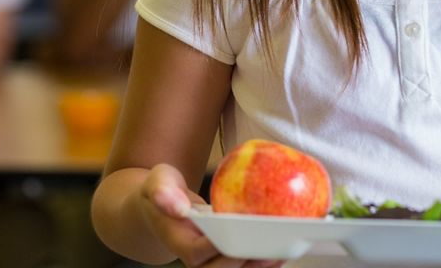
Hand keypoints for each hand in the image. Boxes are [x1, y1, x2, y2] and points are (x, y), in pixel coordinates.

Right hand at [138, 163, 282, 267]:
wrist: (162, 209)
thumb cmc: (162, 191)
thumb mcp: (157, 181)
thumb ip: (162, 190)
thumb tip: (178, 206)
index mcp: (178, 241)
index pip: (198, 253)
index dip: (219, 249)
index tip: (241, 235)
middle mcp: (196, 259)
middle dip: (247, 261)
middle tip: (271, 246)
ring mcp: (211, 262)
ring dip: (261, 265)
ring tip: (283, 250)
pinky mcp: (225, 259)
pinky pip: (245, 265)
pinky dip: (264, 261)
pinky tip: (282, 249)